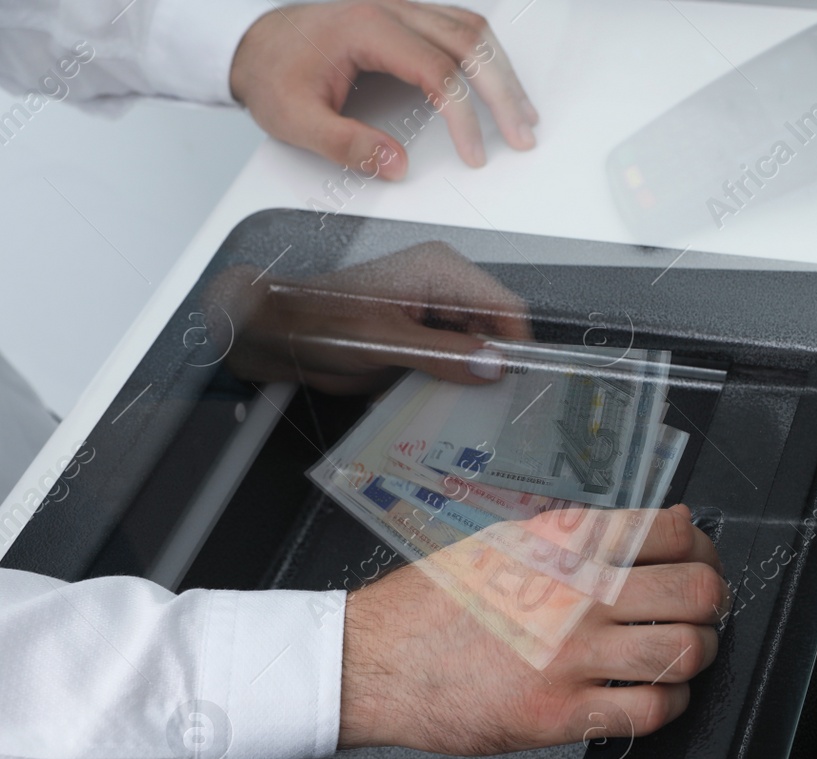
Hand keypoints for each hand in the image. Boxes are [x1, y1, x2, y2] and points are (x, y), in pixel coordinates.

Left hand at [218, 241, 529, 392]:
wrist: (279, 335)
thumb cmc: (319, 323)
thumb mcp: (384, 342)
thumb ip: (443, 355)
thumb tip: (496, 368)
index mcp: (441, 271)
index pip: (504, 307)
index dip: (516, 346)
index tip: (515, 387)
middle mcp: (445, 288)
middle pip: (497, 330)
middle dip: (496, 367)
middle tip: (491, 407)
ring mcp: (436, 314)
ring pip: (481, 350)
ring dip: (474, 380)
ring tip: (466, 408)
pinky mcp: (425, 338)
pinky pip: (458, 362)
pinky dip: (455, 384)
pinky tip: (444, 402)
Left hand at [229, 1, 537, 178]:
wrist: (253, 42)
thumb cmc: (274, 73)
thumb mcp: (295, 119)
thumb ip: (345, 145)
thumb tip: (395, 164)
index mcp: (365, 28)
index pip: (436, 70)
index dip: (464, 117)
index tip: (474, 154)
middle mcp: (390, 9)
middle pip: (469, 43)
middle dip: (503, 93)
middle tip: (521, 134)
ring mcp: (401, 9)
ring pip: (473, 30)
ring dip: (504, 73)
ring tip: (523, 113)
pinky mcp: (407, 18)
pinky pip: (462, 27)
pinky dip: (489, 57)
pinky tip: (501, 83)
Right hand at [338, 506, 727, 753]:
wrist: (375, 659)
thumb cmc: (433, 603)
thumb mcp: (505, 542)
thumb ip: (575, 538)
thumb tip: (645, 530)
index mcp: (566, 545)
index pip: (677, 532)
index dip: (701, 549)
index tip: (696, 562)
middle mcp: (578, 594)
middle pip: (698, 591)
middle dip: (711, 604)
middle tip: (699, 613)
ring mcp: (572, 656)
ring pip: (686, 651)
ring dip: (696, 656)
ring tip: (679, 655)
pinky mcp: (560, 713)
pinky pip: (651, 711)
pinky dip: (669, 705)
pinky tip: (654, 696)